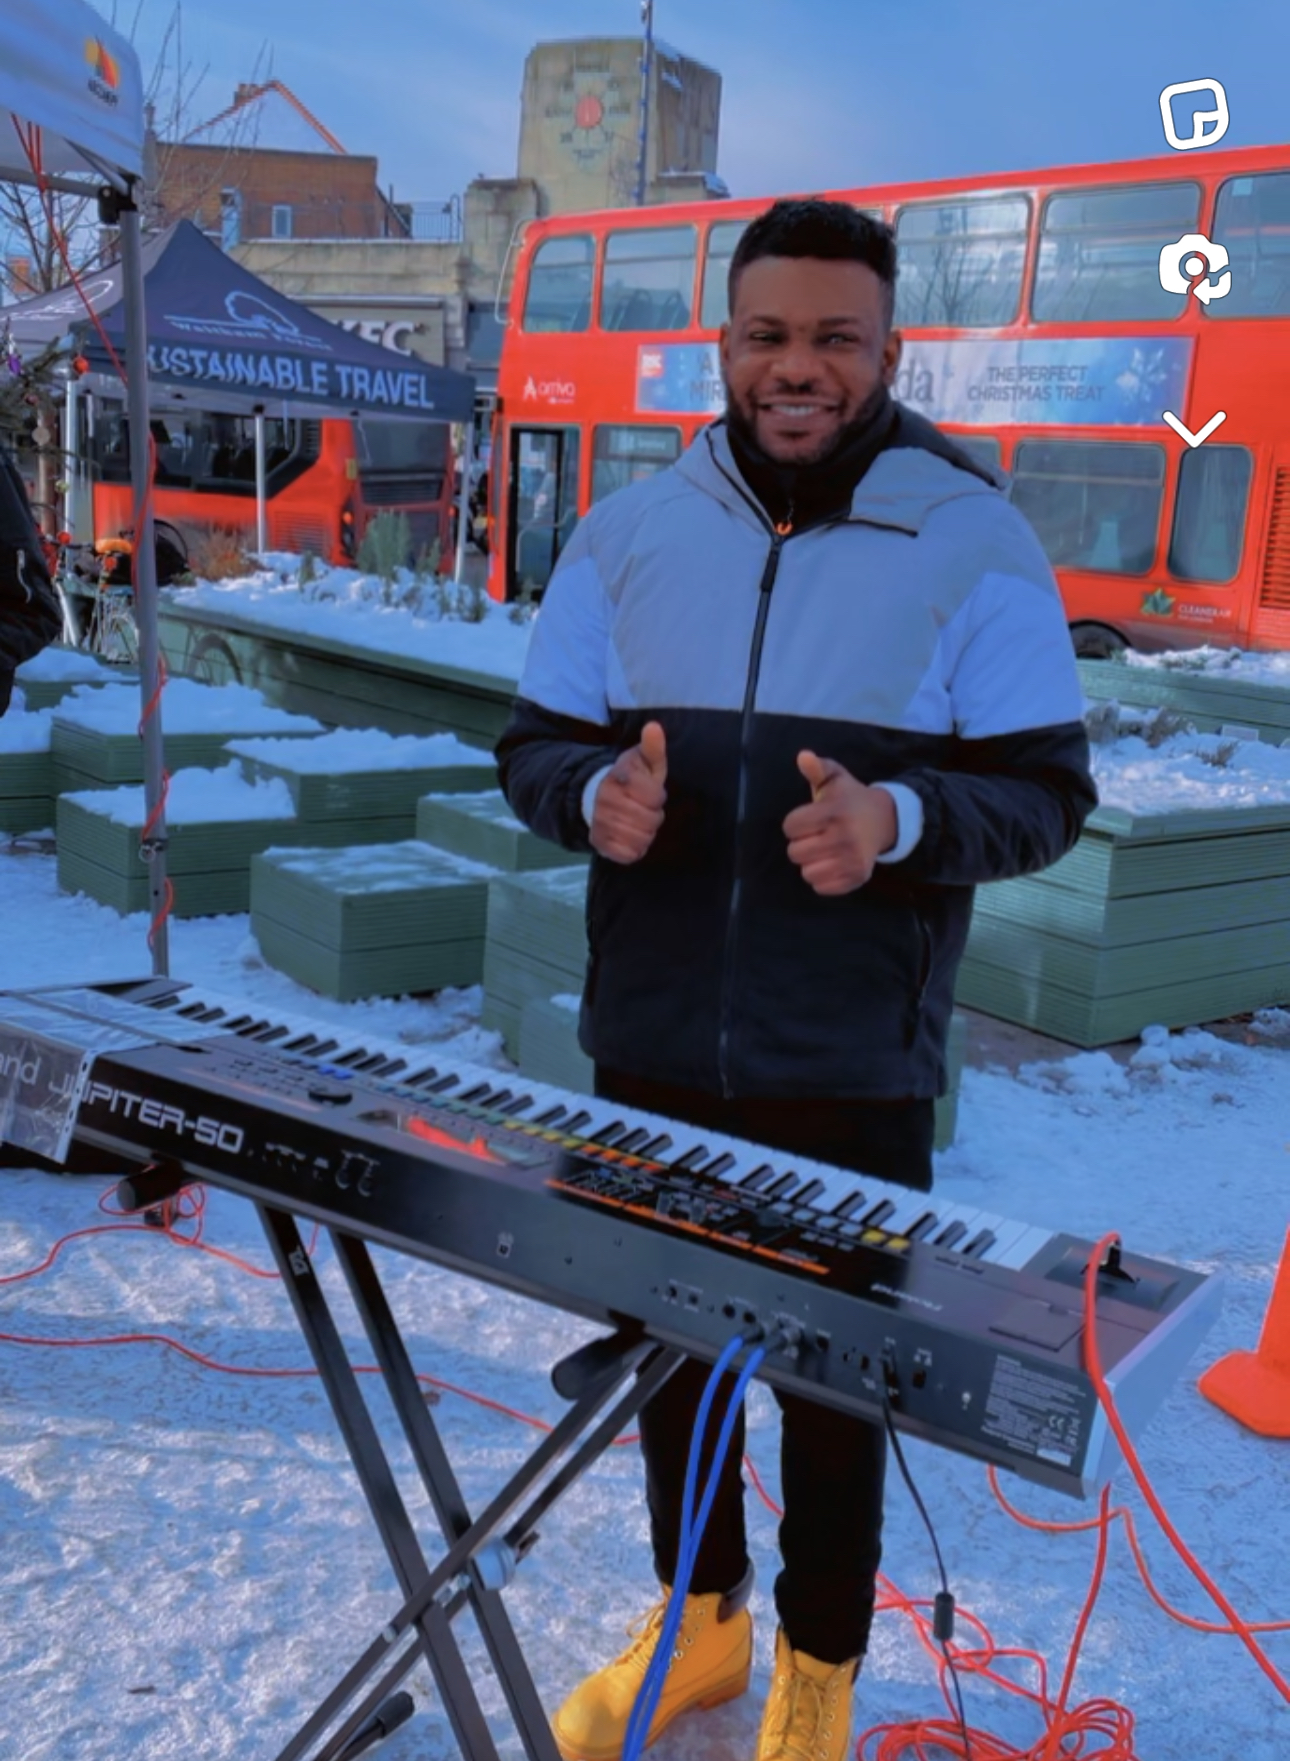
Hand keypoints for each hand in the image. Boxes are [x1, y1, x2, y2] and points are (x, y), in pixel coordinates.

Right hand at [589, 721, 667, 863]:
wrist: (596, 799)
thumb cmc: (629, 779)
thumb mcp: (642, 761)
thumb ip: (652, 747)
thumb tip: (654, 727)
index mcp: (619, 778)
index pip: (655, 796)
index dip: (656, 796)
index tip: (649, 792)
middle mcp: (607, 801)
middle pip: (650, 820)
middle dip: (652, 815)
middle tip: (644, 809)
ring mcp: (602, 824)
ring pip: (642, 838)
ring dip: (645, 832)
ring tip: (638, 822)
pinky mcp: (601, 845)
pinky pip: (629, 854)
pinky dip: (635, 848)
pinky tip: (631, 836)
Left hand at [783, 751, 897, 895]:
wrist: (885, 820)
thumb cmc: (850, 799)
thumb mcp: (835, 779)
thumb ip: (817, 768)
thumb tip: (803, 756)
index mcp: (834, 811)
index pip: (790, 827)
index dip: (795, 823)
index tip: (808, 819)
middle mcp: (844, 836)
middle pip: (795, 852)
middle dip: (801, 844)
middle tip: (816, 836)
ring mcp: (852, 860)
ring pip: (806, 873)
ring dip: (811, 863)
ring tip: (824, 850)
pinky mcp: (857, 877)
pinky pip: (821, 887)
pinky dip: (822, 878)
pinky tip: (832, 863)